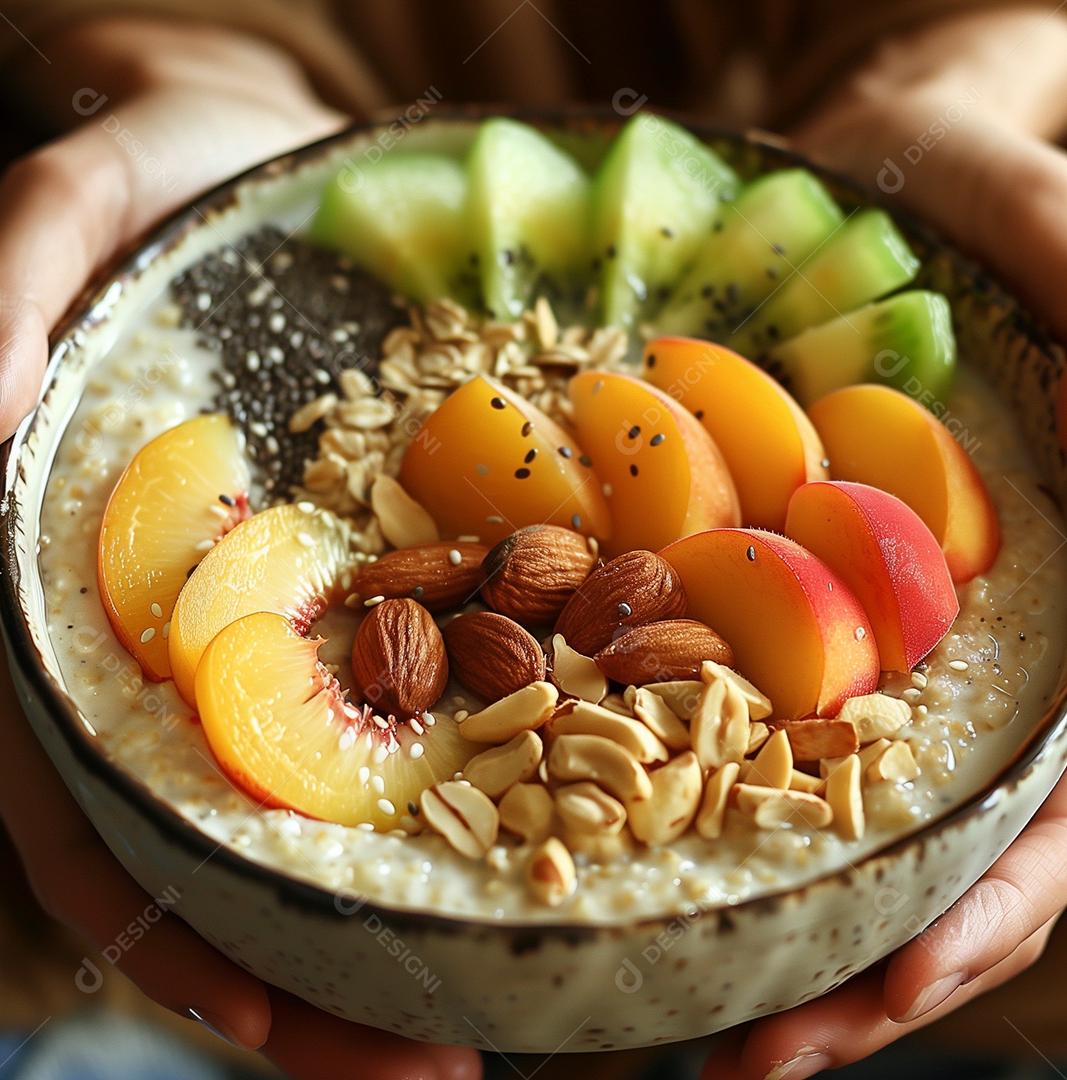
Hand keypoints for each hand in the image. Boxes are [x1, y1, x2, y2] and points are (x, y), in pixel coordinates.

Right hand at [0, 17, 478, 1078]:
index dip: (170, 929)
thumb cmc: (150, 175)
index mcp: (77, 595)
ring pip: (322, 805)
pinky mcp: (366, 577)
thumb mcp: (71, 204)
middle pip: (225, 846)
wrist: (248, 164)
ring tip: (504, 1003)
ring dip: (397, 920)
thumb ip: (6, 285)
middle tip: (440, 1065)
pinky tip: (543, 836)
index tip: (284, 1024)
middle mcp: (177, 638)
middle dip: (315, 971)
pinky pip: (408, 700)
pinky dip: (463, 782)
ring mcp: (278, 619)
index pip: (90, 803)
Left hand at [702, 10, 1066, 1077]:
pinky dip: (707, 798)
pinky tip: (637, 855)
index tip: (883, 993)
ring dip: (784, 921)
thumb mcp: (1038, 211)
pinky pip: (750, 716)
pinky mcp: (786, 594)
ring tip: (692, 1017)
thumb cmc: (975, 167)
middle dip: (865, 960)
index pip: (1052, 795)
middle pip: (947, 845)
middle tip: (752, 1060)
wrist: (883, 162)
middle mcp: (973, 635)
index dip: (980, 903)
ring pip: (849, 809)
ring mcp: (872, 625)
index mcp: (1057, 591)